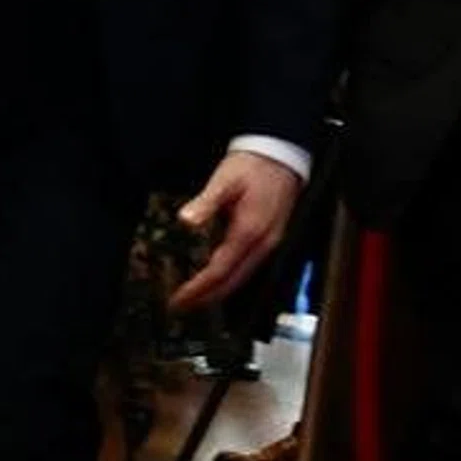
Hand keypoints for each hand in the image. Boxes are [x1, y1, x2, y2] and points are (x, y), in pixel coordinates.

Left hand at [170, 150, 302, 311]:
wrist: (281, 154)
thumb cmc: (253, 164)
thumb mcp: (224, 179)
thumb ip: (206, 202)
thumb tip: (186, 220)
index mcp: (250, 231)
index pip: (220, 270)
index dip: (199, 288)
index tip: (179, 299)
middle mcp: (263, 243)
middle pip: (233, 282)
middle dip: (207, 298)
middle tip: (181, 307)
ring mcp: (270, 243)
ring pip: (243, 278)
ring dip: (218, 292)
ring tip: (194, 298)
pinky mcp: (271, 238)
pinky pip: (249, 267)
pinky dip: (230, 278)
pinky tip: (217, 278)